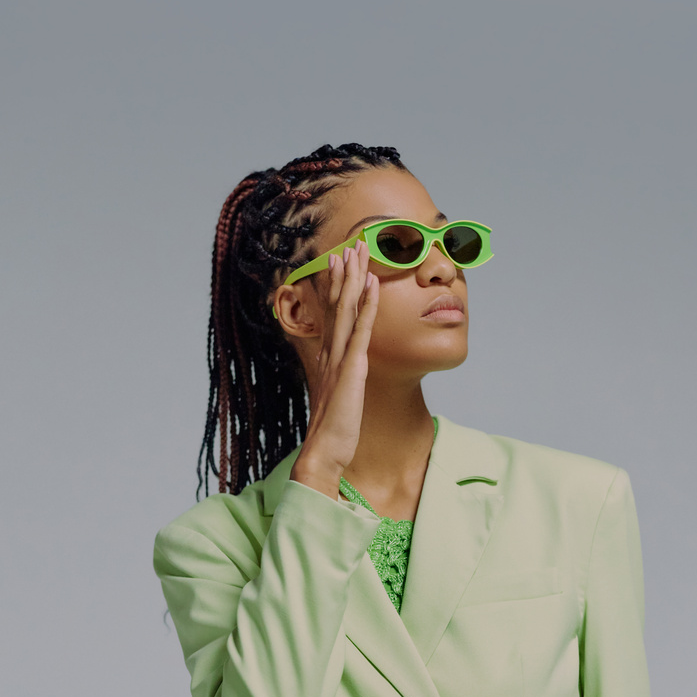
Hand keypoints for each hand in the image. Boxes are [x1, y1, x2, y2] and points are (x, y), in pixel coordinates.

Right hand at [291, 239, 378, 491]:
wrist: (324, 451)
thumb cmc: (333, 433)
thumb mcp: (338, 401)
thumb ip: (341, 384)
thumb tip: (344, 378)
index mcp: (328, 359)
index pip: (334, 316)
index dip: (337, 288)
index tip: (340, 264)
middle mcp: (331, 353)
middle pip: (338, 305)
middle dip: (344, 273)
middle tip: (350, 246)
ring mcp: (340, 359)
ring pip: (348, 309)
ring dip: (354, 278)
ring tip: (358, 251)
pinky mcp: (351, 368)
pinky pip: (362, 329)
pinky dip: (367, 304)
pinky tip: (372, 284)